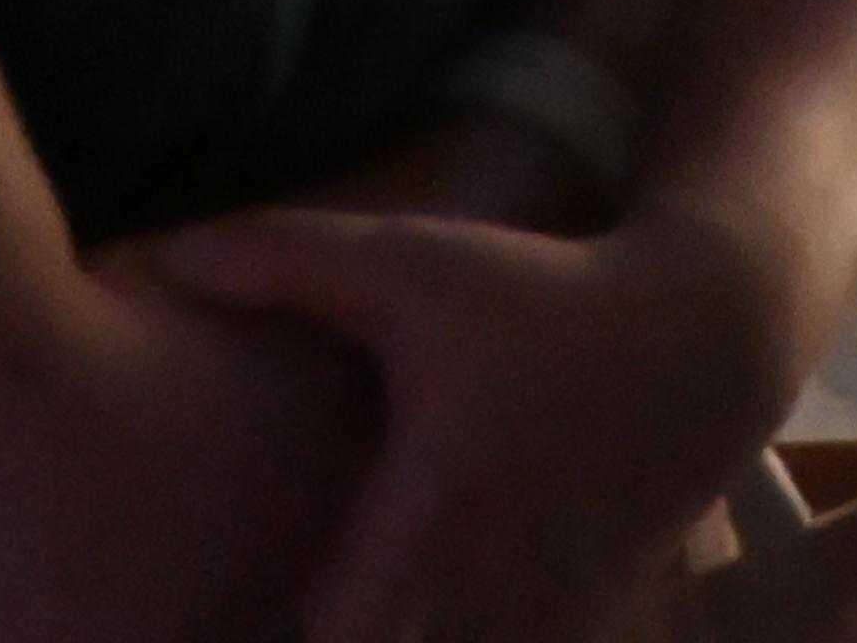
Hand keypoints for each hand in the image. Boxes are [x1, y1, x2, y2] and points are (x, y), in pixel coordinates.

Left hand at [154, 202, 789, 642]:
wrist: (694, 343)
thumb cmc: (537, 298)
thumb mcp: (410, 263)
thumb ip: (282, 259)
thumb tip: (162, 253)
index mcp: (430, 521)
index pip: (335, 642)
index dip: (277, 634)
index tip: (225, 613)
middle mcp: (491, 595)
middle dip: (330, 638)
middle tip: (271, 606)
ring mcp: (547, 627)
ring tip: (338, 606)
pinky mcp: (589, 634)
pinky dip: (466, 641)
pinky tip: (434, 613)